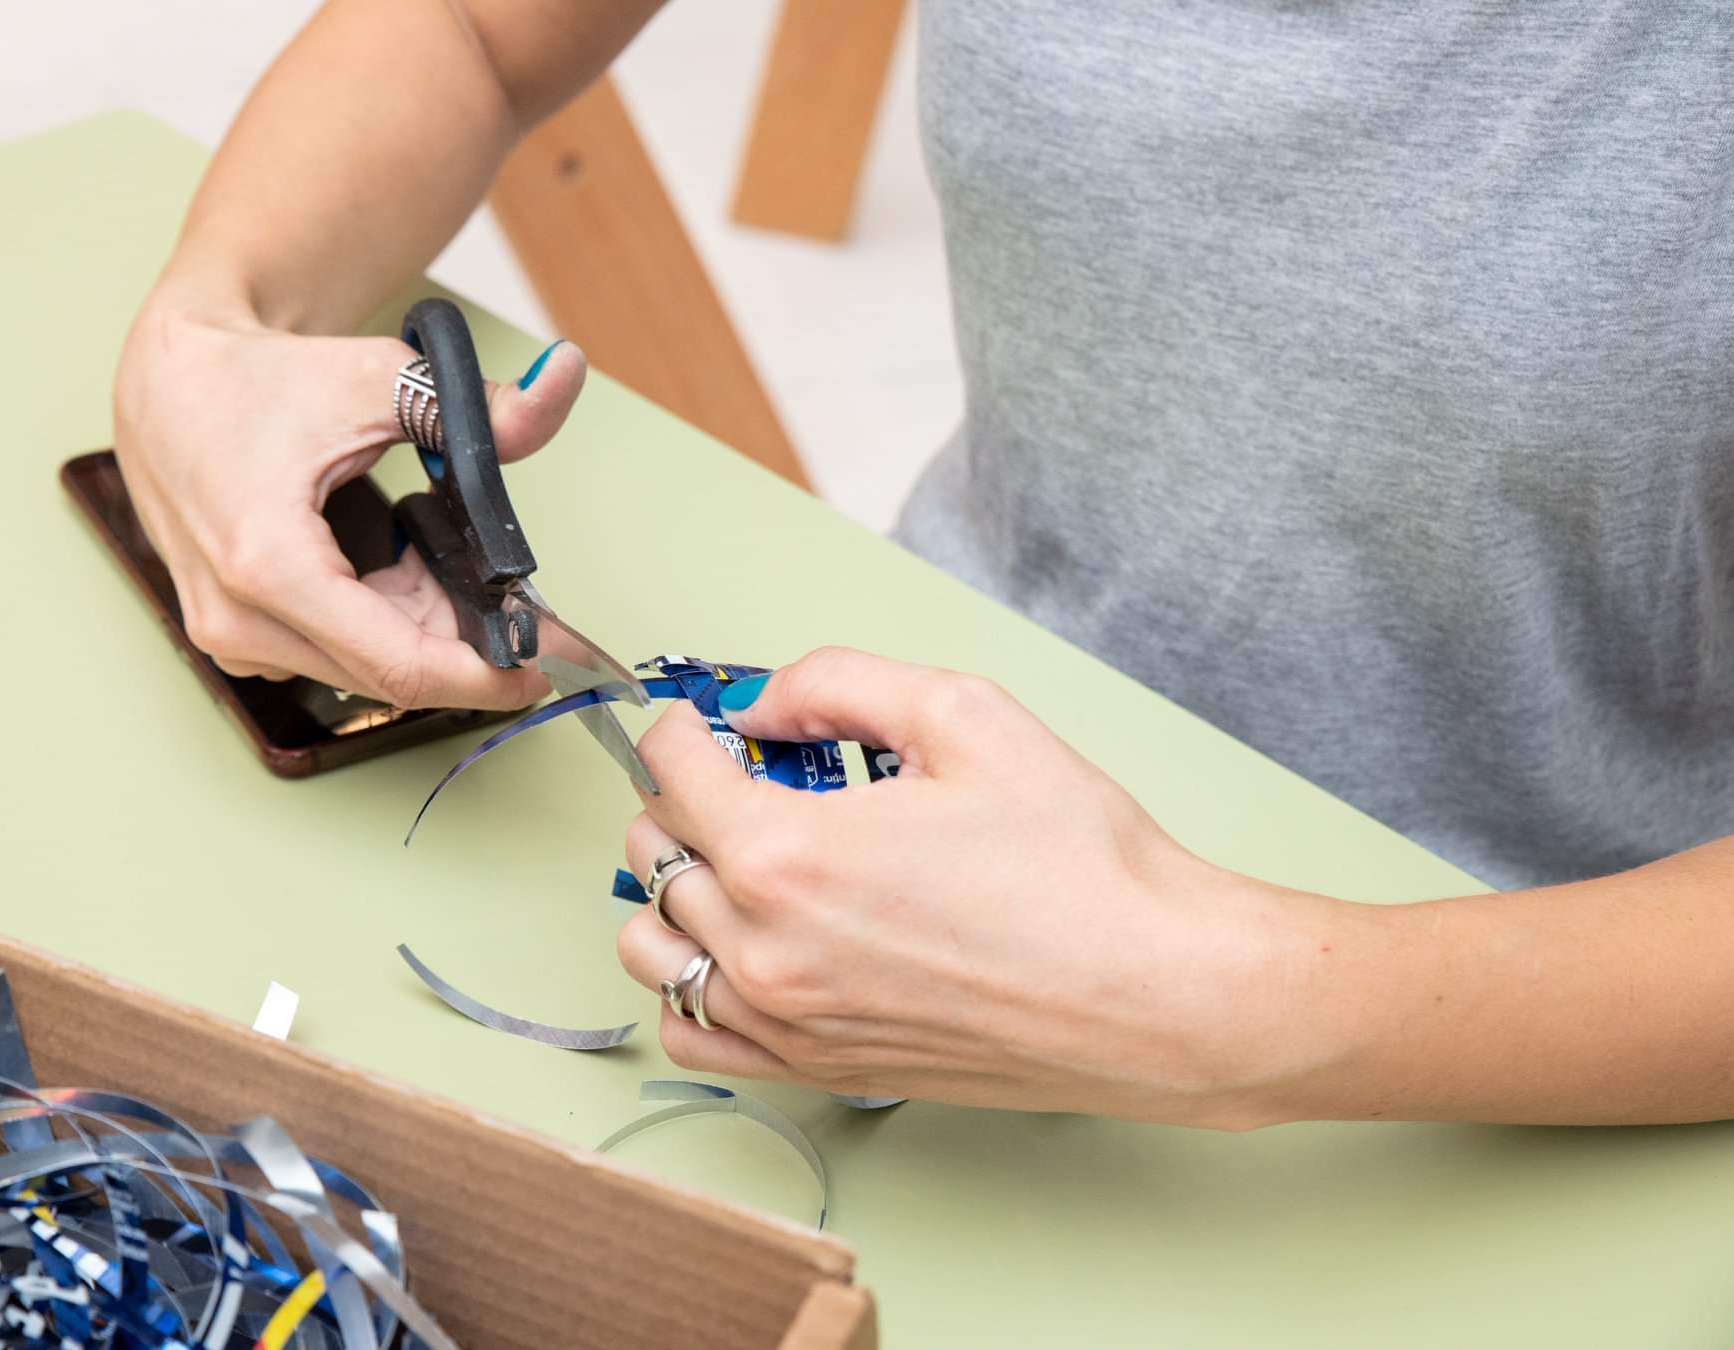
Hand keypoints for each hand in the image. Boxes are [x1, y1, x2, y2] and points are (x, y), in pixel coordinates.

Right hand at [111, 291, 584, 708]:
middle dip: (469, 650)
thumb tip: (563, 380)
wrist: (172, 381)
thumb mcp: (380, 378)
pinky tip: (404, 570)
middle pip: (390, 674)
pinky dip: (384, 621)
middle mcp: (238, 620)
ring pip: (364, 667)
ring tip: (452, 561)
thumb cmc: (261, 380)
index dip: (486, 676)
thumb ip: (480, 402)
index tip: (546, 670)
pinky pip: (331, 652)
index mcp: (269, 567)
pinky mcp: (231, 636)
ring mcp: (228, 636)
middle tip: (532, 617)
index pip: (401, 666)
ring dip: (426, 630)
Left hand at [616, 648, 1341, 1126]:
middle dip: (686, 799)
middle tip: (751, 781)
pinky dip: (692, 983)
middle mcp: (766, 949)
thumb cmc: (1079, 865)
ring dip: (677, 891)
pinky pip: (691, 1032)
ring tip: (746, 863)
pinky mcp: (814, 1070)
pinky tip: (748, 946)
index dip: (684, 725)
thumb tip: (765, 699)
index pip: (671, 769)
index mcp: (787, 855)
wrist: (1154, 990)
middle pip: (652, 853)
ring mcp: (785, 1021)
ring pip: (651, 947)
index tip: (705, 719)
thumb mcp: (964, 714)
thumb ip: (838, 681)